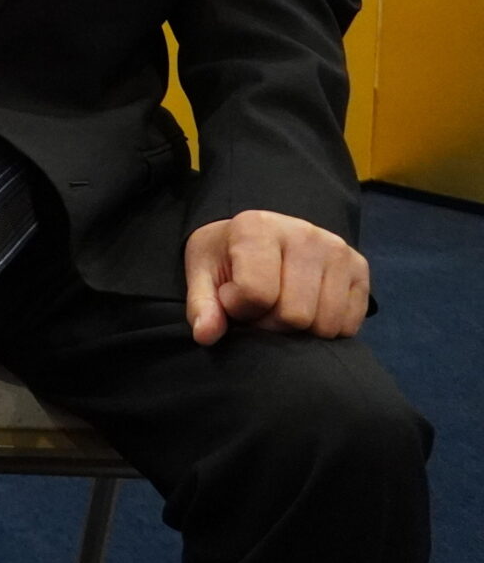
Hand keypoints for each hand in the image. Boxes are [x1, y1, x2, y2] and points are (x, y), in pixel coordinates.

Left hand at [183, 209, 368, 344]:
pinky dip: (325, 328)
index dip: (238, 308)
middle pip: (295, 315)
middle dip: (270, 322)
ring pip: (324, 324)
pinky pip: (349, 324)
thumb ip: (202, 305)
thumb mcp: (203, 273)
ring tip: (281, 304)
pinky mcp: (360, 267)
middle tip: (259, 306)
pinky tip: (308, 306)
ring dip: (299, 329)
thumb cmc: (228, 256)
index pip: (256, 293)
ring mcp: (337, 250)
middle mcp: (304, 233)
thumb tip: (205, 335)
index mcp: (258, 227)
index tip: (231, 295)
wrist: (260, 235)